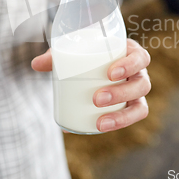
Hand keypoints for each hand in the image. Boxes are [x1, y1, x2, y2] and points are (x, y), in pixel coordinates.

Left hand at [31, 38, 150, 132]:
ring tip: (100, 123)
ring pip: (140, 107)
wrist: (92, 65)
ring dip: (122, 116)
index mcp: (131, 54)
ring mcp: (136, 93)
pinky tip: (96, 128)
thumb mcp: (74, 51)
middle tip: (97, 98)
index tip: (110, 73)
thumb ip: (56, 55)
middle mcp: (138, 74)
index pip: (141, 58)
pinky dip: (115, 125)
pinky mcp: (129, 108)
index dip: (130, 65)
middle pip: (142, 84)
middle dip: (121, 93)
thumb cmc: (87, 54)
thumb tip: (36, 64)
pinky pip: (130, 119)